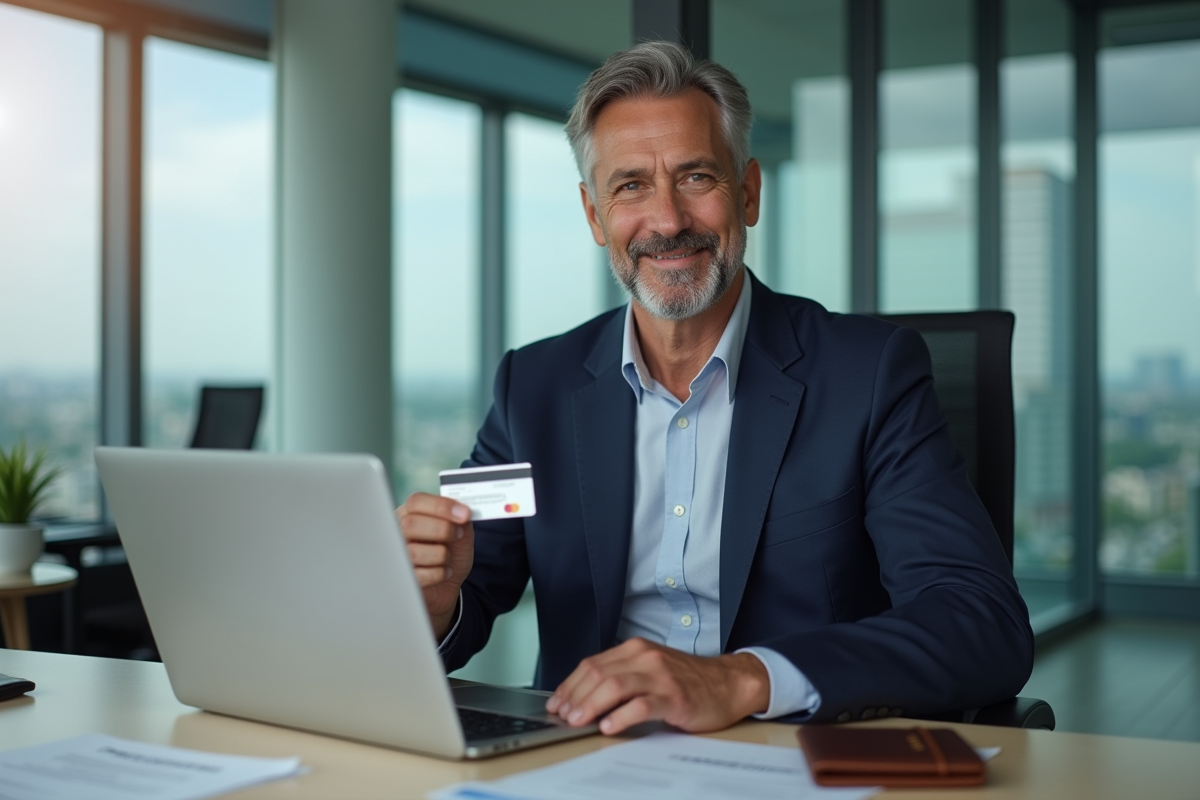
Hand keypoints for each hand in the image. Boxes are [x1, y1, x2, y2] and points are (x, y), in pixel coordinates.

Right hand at [396, 492, 473, 638]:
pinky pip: (419, 574)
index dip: (441, 506)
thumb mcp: (461, 532)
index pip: (417, 502)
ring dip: (441, 555)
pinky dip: (440, 573)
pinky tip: (444, 571)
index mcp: (411, 514)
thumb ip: (462, 519)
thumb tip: (463, 510)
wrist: (448, 584)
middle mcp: (399, 532)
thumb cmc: (451, 552)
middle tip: (458, 535)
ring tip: (448, 558)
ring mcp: (398, 555)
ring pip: (414, 551)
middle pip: (410, 524)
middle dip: (442, 529)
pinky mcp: (402, 577)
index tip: (464, 514)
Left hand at [545, 638, 769, 734]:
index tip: (556, 704)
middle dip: (575, 697)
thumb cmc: (686, 681)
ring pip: (615, 686)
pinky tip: (609, 727)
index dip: (569, 685)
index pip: (592, 664)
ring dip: (591, 705)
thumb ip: (621, 677)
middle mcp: (645, 658)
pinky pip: (641, 705)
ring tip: (578, 722)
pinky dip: (621, 717)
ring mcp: (660, 676)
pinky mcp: (675, 696)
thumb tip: (582, 699)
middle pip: (598, 674)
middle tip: (563, 716)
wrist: (727, 684)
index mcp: (635, 649)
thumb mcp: (649, 670)